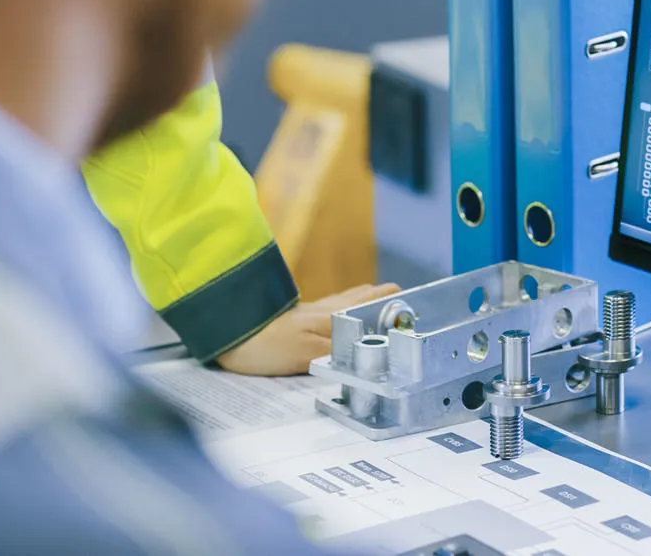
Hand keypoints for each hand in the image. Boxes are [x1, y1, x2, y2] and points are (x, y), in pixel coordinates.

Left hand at [216, 283, 400, 375]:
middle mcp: (330, 307)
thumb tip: (374, 352)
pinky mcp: (300, 317)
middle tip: (406, 318)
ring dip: (371, 308)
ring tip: (383, 322)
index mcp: (337, 314)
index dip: (404, 305)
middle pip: (370, 296)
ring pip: (353, 301)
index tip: (421, 316)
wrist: (229, 331)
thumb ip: (341, 352)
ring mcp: (315, 310)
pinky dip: (350, 315)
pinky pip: (335, 311)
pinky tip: (345, 328)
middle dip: (392, 304)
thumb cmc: (266, 343)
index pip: (382, 298)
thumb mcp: (308, 355)